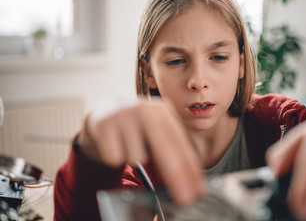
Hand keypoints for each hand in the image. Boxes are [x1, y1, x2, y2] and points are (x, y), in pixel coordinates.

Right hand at [79, 98, 204, 204]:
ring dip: (133, 159)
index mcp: (162, 112)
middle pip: (164, 149)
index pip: (180, 144)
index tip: (197, 190)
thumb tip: (190, 179)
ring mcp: (124, 116)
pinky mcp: (105, 125)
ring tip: (129, 146)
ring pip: (136, 157)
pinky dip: (115, 157)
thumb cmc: (137, 125)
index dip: (190, 169)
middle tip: (184, 198)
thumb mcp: (156, 128)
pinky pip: (115, 158)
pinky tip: (115, 144)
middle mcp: (145, 111)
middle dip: (176, 177)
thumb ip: (172, 148)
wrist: (105, 109)